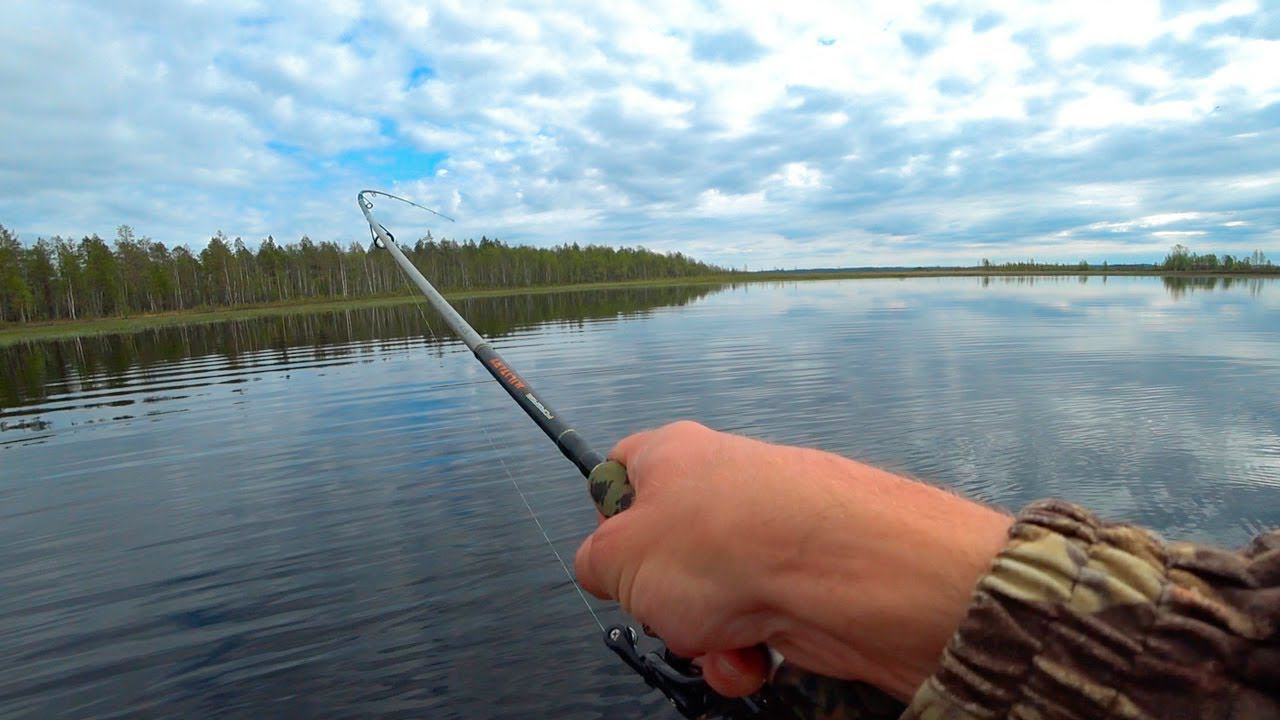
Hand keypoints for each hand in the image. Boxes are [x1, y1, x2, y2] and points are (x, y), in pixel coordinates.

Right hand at [574, 421, 1010, 700]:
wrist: (845, 570)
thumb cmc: (723, 546)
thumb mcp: (617, 558)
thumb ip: (594, 563)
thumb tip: (601, 569)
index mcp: (670, 454)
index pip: (620, 470)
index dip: (607, 518)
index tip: (610, 558)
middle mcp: (721, 485)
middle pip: (665, 552)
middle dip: (660, 600)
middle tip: (665, 612)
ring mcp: (766, 533)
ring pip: (707, 598)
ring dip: (703, 637)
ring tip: (721, 641)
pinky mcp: (803, 579)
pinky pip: (753, 622)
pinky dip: (746, 649)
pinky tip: (755, 657)